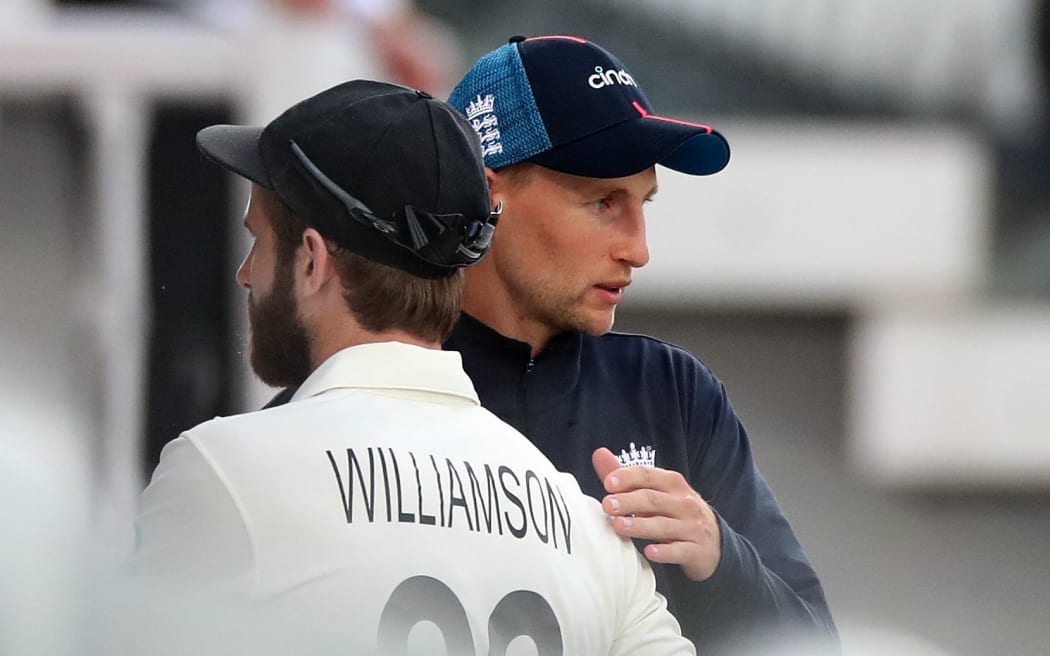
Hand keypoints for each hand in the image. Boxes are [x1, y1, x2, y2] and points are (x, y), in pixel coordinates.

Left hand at [592, 447, 721, 580]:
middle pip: (653, 499)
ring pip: (664, 525)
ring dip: (640, 525)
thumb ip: (626, 477)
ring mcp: (692, 527)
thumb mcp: (656, 492)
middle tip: (607, 505)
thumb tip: (599, 454)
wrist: (713, 543)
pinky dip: (665, 551)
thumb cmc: (675, 512)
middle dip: (629, 501)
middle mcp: (684, 503)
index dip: (628, 477)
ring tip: (618, 526)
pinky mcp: (697, 550)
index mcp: (673, 484)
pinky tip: (649, 552)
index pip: (648, 475)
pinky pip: (680, 550)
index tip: (608, 483)